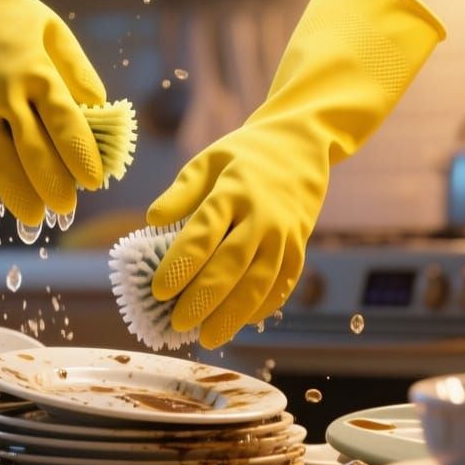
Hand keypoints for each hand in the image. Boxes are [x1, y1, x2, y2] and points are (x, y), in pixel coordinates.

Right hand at [0, 0, 107, 226]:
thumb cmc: (18, 18)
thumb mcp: (57, 34)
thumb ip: (80, 75)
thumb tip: (99, 115)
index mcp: (38, 69)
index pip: (64, 121)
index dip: (80, 155)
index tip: (94, 182)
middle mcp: (3, 88)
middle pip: (29, 146)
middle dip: (50, 182)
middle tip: (66, 209)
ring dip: (13, 189)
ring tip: (31, 216)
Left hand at [146, 0, 445, 347]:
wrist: (314, 128)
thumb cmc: (252, 142)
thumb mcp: (210, 156)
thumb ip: (181, 192)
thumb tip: (152, 226)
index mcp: (237, 186)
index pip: (199, 236)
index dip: (173, 269)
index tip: (151, 292)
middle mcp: (265, 210)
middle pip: (227, 267)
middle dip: (197, 301)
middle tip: (172, 328)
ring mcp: (290, 228)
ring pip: (259, 282)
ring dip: (230, 312)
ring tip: (204, 336)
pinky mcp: (304, 239)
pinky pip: (287, 278)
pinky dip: (265, 303)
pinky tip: (245, 321)